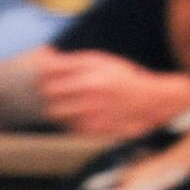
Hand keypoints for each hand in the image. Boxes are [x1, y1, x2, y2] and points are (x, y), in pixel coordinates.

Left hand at [32, 49, 189, 137]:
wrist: (147, 101)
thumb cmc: (120, 76)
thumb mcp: (99, 61)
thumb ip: (69, 61)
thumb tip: (42, 56)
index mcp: (89, 78)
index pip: (49, 80)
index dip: (42, 77)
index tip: (44, 75)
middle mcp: (89, 99)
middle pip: (49, 99)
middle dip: (48, 94)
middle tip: (54, 89)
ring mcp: (90, 118)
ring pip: (56, 115)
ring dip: (58, 107)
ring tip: (71, 100)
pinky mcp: (92, 132)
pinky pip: (68, 126)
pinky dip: (70, 119)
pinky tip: (83, 112)